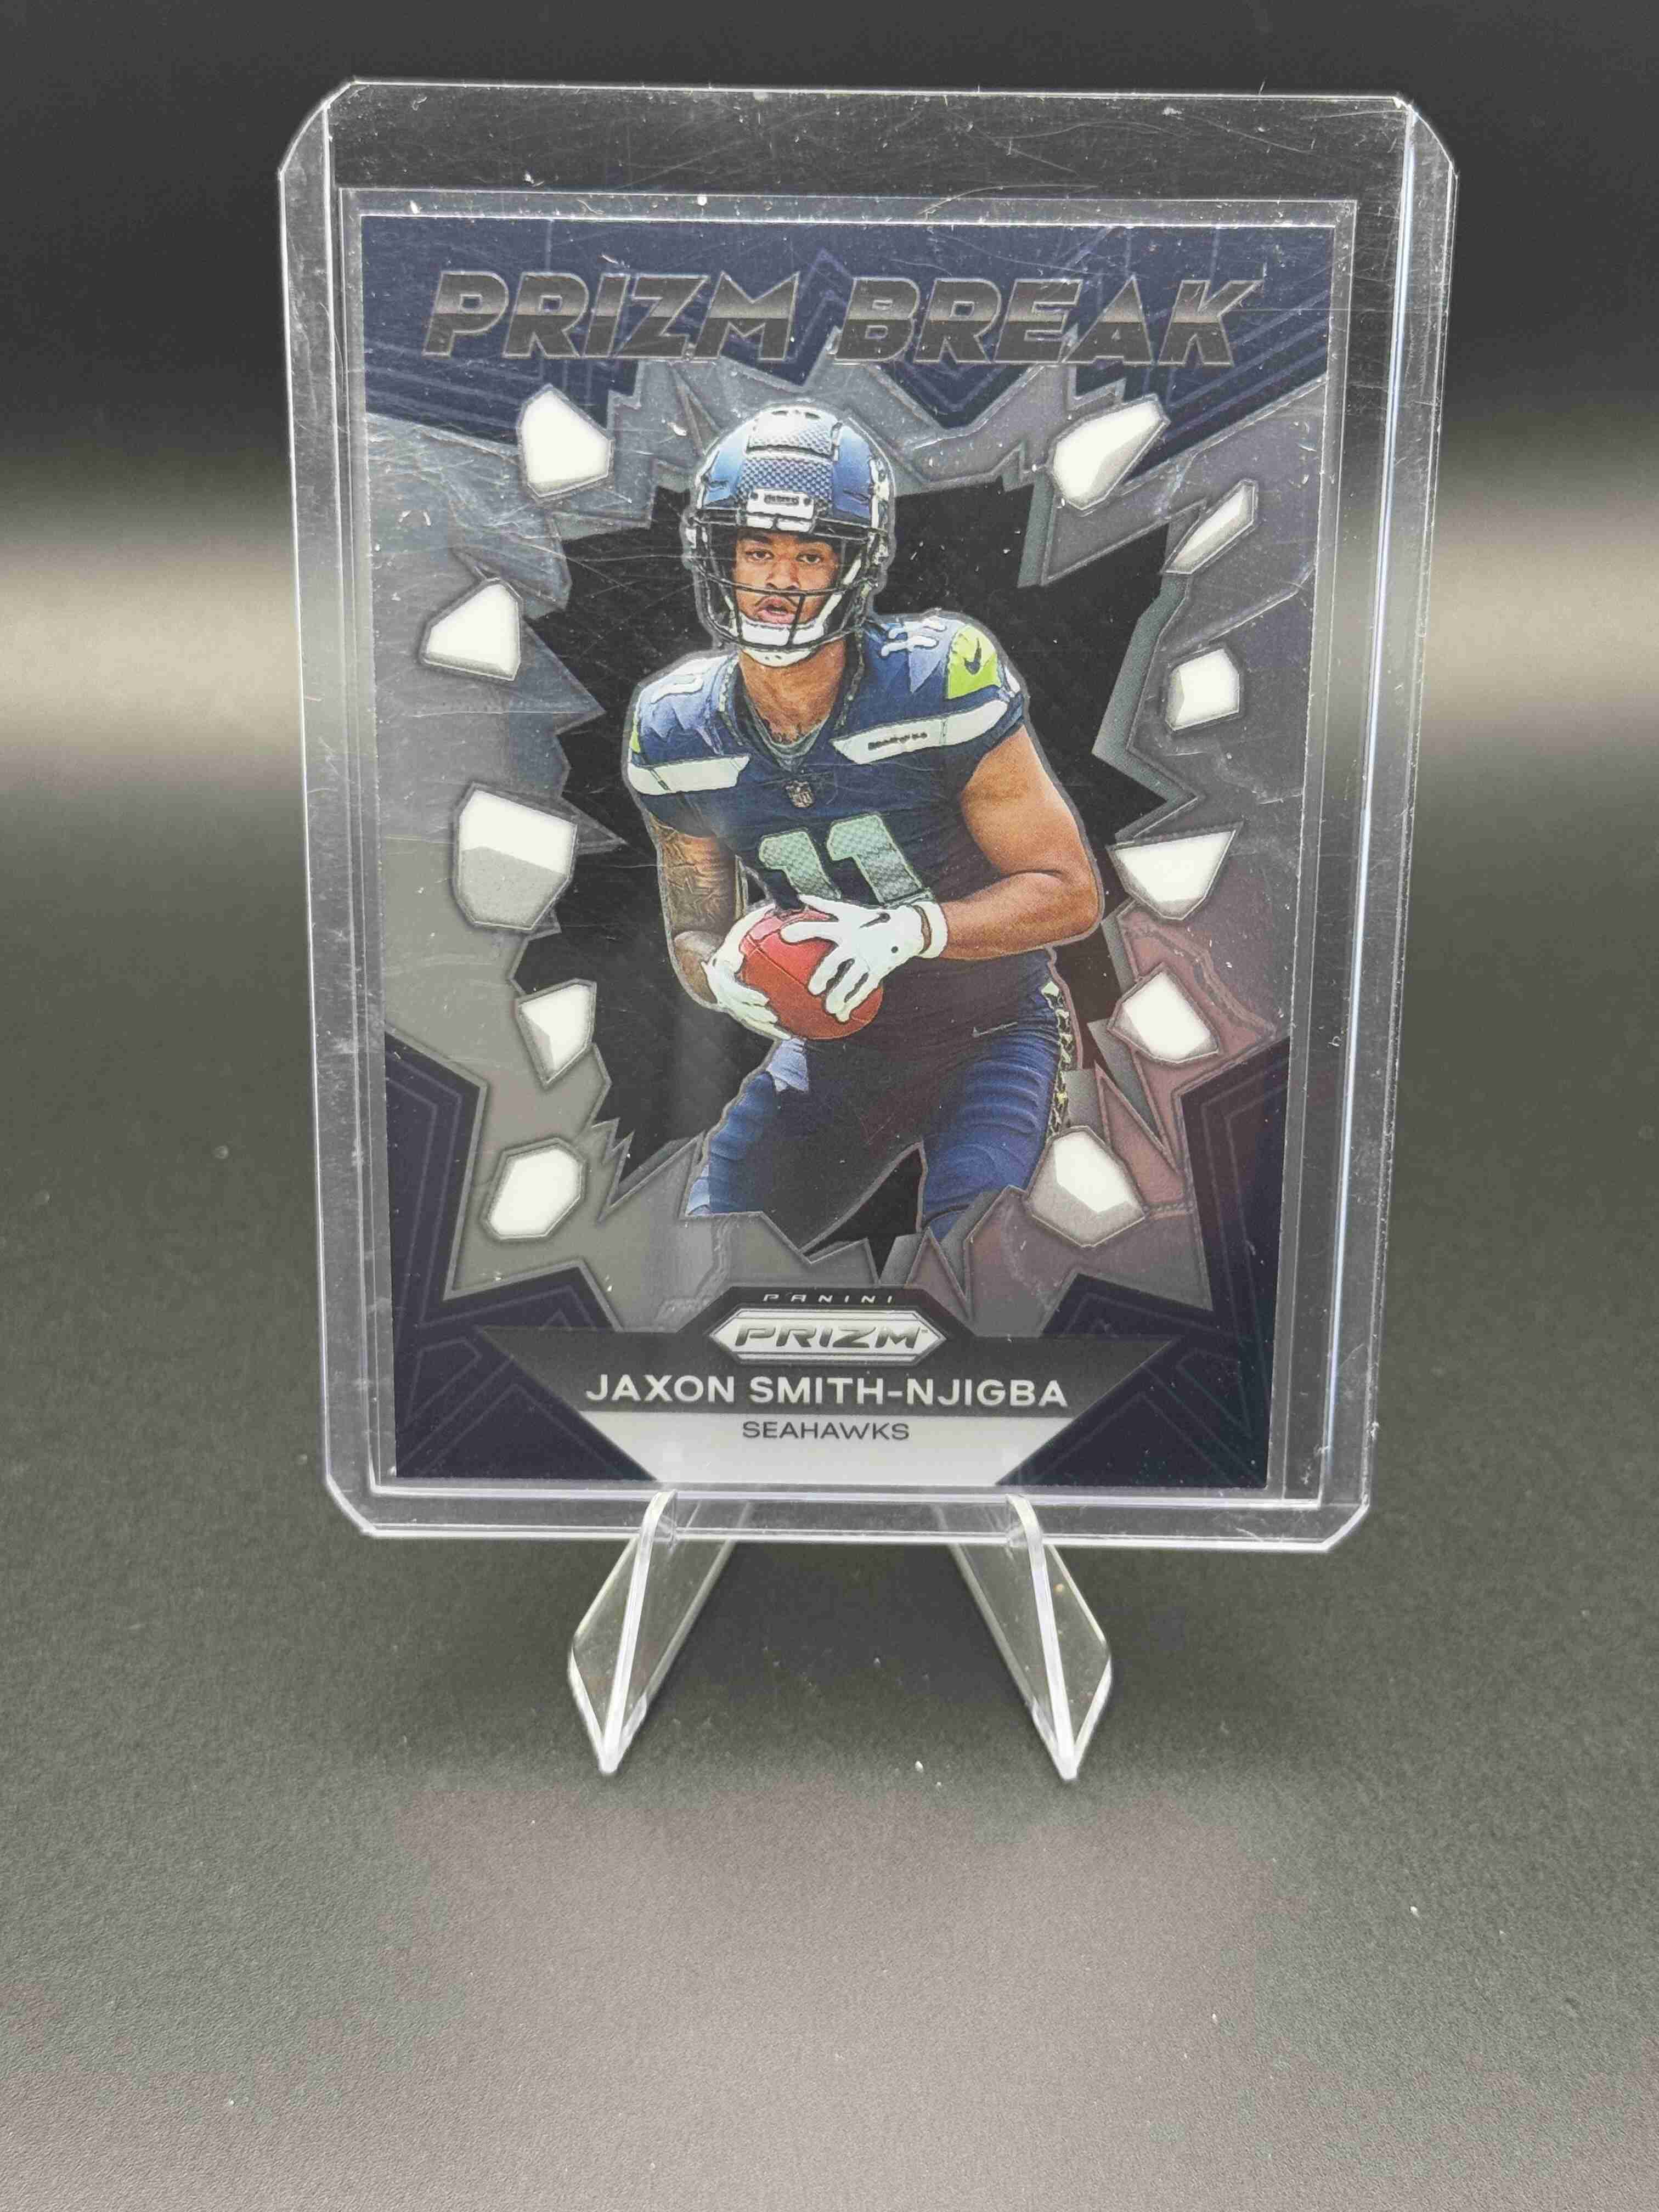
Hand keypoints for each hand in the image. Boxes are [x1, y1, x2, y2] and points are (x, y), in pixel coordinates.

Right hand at [703, 906, 788, 1040]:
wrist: (720, 957)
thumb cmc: (738, 938)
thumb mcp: (744, 925)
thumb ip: (758, 919)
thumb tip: (780, 905)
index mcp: (722, 970)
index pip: (730, 983)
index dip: (745, 993)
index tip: (762, 997)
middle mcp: (723, 990)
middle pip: (737, 1005)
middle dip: (753, 1012)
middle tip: (771, 1014)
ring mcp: (730, 1003)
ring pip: (747, 1019)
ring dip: (765, 1027)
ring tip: (786, 1032)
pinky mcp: (740, 1012)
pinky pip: (756, 1023)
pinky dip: (772, 1030)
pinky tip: (792, 1034)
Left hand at [778, 896, 946, 1022]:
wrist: (906, 927)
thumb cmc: (870, 918)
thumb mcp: (848, 909)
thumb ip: (822, 904)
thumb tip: (799, 896)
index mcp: (844, 927)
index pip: (820, 927)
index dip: (803, 929)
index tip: (784, 935)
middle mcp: (854, 942)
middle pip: (836, 960)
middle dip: (824, 974)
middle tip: (813, 989)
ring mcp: (867, 958)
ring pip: (851, 979)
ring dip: (840, 995)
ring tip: (830, 1009)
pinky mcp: (878, 970)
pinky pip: (864, 989)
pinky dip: (853, 1003)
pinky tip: (843, 1016)